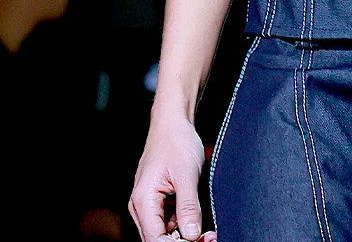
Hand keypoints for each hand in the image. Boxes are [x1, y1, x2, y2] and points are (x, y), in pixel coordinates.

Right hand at [129, 114, 217, 241]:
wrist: (173, 121)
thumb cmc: (176, 140)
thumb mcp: (187, 173)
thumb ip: (188, 206)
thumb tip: (192, 235)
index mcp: (143, 200)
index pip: (155, 240)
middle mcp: (141, 206)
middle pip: (159, 239)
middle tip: (210, 238)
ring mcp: (149, 204)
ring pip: (165, 233)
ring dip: (185, 237)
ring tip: (209, 234)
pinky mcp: (159, 201)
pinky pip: (169, 222)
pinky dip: (183, 226)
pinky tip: (199, 223)